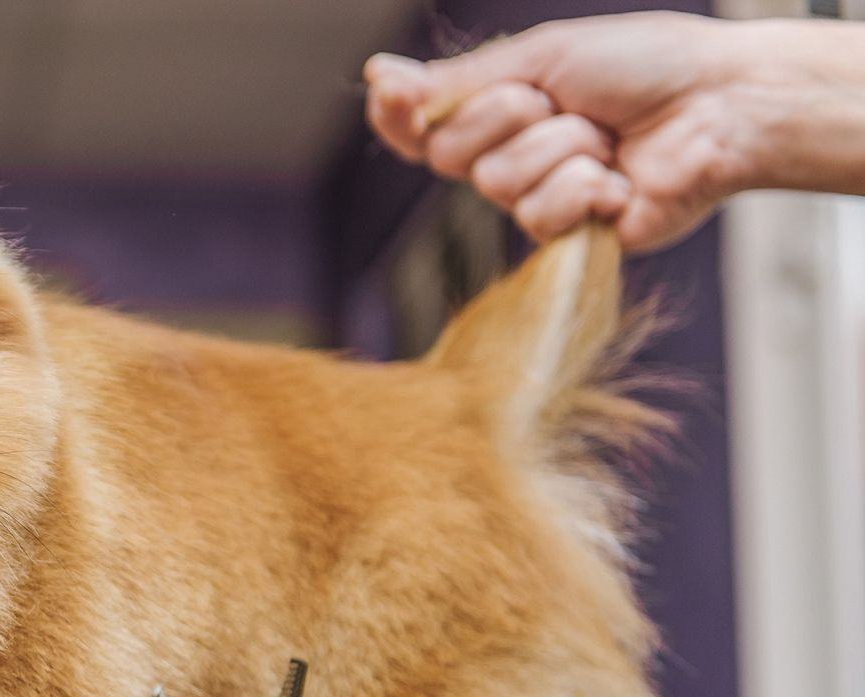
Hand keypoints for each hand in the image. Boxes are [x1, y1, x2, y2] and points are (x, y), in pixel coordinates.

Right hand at [362, 13, 847, 249]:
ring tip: (606, 139)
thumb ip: (459, 81)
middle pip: (448, 153)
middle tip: (562, 99)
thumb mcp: (542, 57)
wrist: (722, 105)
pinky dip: (584, 187)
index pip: (416, 126)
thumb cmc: (645, 67)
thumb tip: (377, 75)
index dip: (397, 116)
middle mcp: (508, 157)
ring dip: (560, 148)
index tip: (398, 96)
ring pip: (497, 184)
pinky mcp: (571, 235)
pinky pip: (541, 216)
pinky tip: (619, 179)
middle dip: (506, 116)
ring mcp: (537, 198)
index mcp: (497, 110)